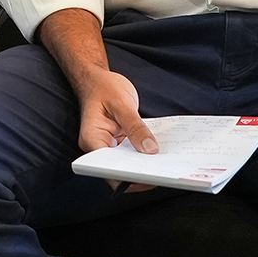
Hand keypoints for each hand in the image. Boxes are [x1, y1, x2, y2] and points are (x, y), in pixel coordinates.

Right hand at [69, 65, 159, 191]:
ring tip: (165, 165)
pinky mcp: (118, 143)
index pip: (106, 168)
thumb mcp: (121, 104)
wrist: (96, 79)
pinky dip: (144, 155)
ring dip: (144, 166)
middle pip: (117, 171)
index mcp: (92, 138)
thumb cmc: (103, 87)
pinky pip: (131, 154)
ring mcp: (108, 146)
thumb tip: (150, 150)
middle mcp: (97, 146)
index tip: (148, 177)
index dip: (126, 177)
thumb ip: (136, 127)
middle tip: (163, 172)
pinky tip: (159, 153)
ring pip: (126, 165)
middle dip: (140, 174)